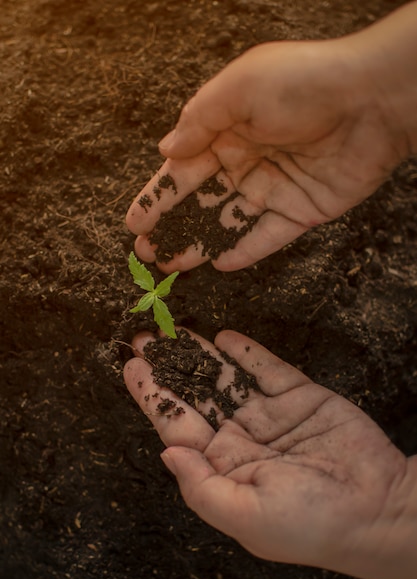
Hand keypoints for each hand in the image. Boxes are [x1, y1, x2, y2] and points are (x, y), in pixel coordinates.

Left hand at [124, 329, 416, 578]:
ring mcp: (270, 416)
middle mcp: (241, 439)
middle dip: (169, 368)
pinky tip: (223, 336)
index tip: (133, 367)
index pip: (178, 426)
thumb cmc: (311, 524)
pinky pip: (266, 369)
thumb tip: (166, 453)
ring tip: (174, 331)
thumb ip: (201, 486)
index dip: (153, 396)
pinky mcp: (299, 397)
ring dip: (199, 354)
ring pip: (226, 378)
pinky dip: (246, 351)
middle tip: (144, 338)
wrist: (378, 508)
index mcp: (223, 468)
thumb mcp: (247, 516)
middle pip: (196, 396)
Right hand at [126, 35, 409, 272]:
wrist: (371, 99)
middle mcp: (246, 160)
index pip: (183, 170)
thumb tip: (166, 150)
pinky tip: (221, 265)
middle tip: (148, 253)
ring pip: (229, 223)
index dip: (158, 197)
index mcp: (226, 130)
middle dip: (173, 227)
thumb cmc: (303, 83)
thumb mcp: (239, 89)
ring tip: (173, 264)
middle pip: (201, 202)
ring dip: (201, 244)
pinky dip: (246, 251)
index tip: (134, 222)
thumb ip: (198, 120)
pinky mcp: (301, 210)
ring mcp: (273, 188)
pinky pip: (267, 237)